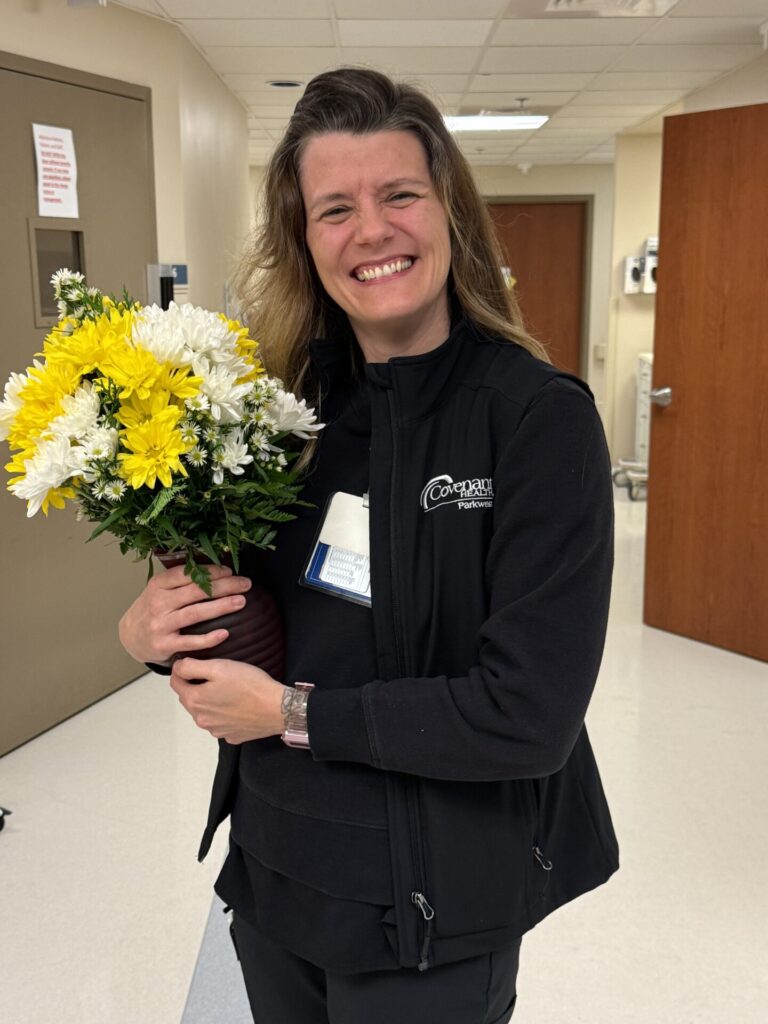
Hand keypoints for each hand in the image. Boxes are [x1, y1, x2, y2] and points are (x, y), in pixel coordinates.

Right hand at [118, 564, 252, 664]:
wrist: (130, 636)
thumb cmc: (153, 609)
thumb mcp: (159, 589)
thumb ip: (180, 580)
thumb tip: (217, 570)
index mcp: (158, 585)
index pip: (187, 574)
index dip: (211, 571)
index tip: (230, 571)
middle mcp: (158, 603)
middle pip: (196, 591)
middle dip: (224, 586)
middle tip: (245, 584)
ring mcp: (161, 624)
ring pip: (195, 613)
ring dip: (221, 606)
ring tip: (241, 601)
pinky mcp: (164, 645)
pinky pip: (190, 641)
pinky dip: (208, 638)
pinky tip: (225, 633)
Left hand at [169, 657, 285, 744]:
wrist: (277, 708)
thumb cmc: (250, 685)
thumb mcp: (219, 667)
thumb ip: (192, 666)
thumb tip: (177, 667)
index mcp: (195, 701)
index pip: (175, 683)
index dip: (182, 670)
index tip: (195, 662)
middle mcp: (201, 719)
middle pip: (189, 698)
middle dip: (196, 686)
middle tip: (215, 675)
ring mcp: (216, 730)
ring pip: (204, 711)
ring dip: (209, 701)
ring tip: (228, 690)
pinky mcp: (230, 735)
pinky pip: (220, 722)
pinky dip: (223, 713)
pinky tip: (237, 705)